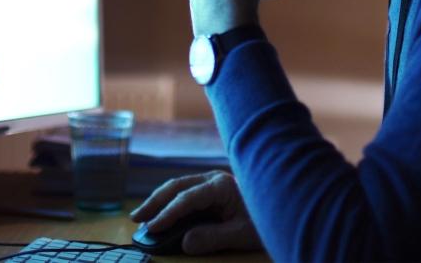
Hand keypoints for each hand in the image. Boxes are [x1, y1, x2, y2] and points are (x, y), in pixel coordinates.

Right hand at [130, 171, 260, 254]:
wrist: (284, 207)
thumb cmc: (267, 221)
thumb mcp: (242, 235)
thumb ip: (213, 238)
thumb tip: (184, 243)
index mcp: (221, 185)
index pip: (187, 198)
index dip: (168, 213)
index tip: (153, 228)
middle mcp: (213, 178)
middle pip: (176, 186)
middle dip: (155, 202)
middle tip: (136, 218)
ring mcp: (210, 182)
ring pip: (177, 187)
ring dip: (158, 201)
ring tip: (141, 217)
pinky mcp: (210, 190)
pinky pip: (184, 193)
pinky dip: (169, 202)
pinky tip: (160, 212)